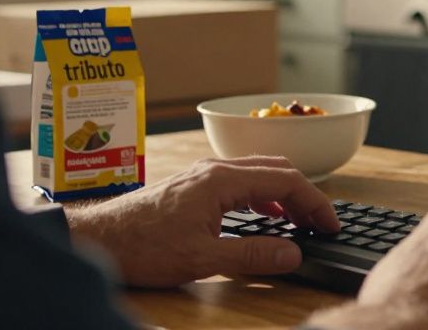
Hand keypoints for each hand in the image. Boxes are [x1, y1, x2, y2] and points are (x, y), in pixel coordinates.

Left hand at [65, 156, 340, 286]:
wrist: (96, 239)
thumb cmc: (141, 246)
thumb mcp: (201, 258)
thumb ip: (251, 254)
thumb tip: (293, 254)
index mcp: (222, 180)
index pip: (286, 180)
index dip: (315, 203)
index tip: (331, 225)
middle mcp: (216, 169)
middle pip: (277, 170)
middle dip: (305, 195)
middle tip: (321, 224)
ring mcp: (205, 174)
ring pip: (260, 172)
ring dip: (286, 194)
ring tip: (300, 221)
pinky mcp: (195, 184)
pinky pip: (243, 180)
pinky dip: (265, 195)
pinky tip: (266, 215)